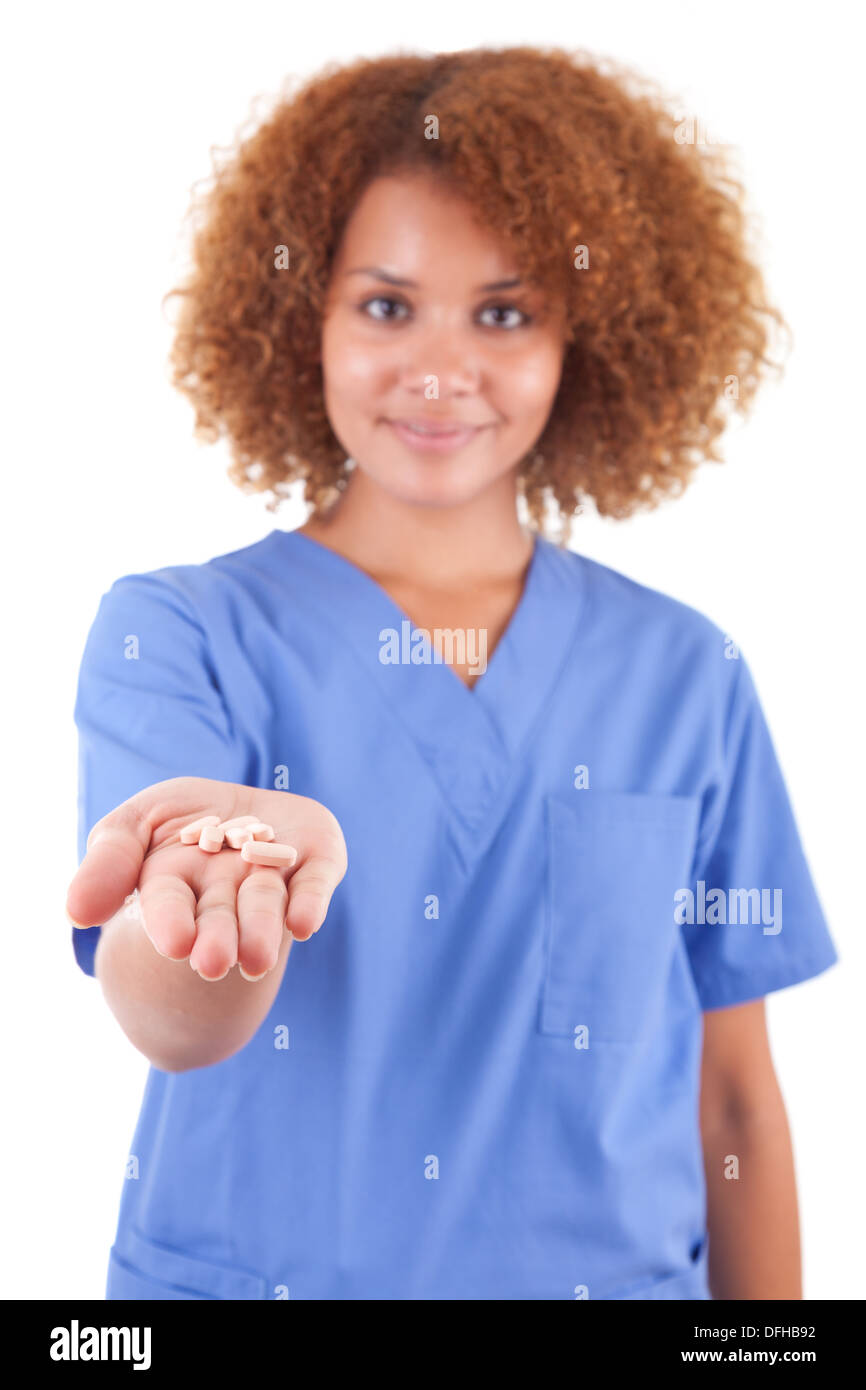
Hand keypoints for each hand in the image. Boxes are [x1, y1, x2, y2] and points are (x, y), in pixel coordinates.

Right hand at [66, 777, 347, 980]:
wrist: (244, 807)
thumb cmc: (179, 821)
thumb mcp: (132, 825)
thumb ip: (108, 862)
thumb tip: (76, 913)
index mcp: (177, 885)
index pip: (170, 908)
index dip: (171, 923)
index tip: (175, 942)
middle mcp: (226, 890)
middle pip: (222, 917)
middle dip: (218, 939)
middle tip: (214, 963)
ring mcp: (273, 879)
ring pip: (267, 907)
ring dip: (262, 931)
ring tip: (257, 959)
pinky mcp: (316, 863)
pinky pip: (315, 884)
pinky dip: (310, 903)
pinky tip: (304, 923)